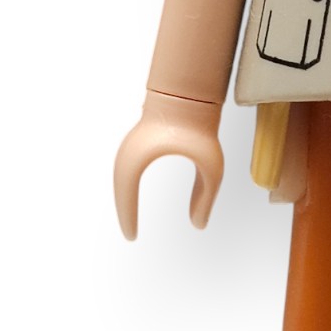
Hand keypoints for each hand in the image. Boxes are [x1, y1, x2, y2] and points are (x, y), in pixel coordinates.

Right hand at [114, 90, 224, 237]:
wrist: (190, 93)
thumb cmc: (200, 127)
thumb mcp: (211, 167)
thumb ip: (206, 197)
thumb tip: (199, 225)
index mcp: (138, 158)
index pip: (126, 195)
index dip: (127, 218)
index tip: (132, 237)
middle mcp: (127, 152)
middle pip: (119, 188)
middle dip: (124, 211)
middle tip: (130, 235)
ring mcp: (130, 144)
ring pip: (121, 178)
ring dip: (125, 197)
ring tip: (131, 219)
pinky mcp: (137, 140)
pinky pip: (127, 168)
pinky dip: (128, 185)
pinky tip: (134, 195)